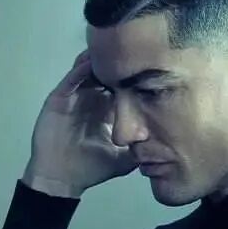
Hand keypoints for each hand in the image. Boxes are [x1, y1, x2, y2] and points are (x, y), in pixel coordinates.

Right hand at [23, 49, 138, 198]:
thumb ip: (141, 149)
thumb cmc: (89, 169)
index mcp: (105, 110)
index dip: (132, 76)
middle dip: (117, 61)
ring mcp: (74, 97)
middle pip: (104, 72)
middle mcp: (90, 99)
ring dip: (100, 60)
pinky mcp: (59, 99)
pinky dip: (82, 68)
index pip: (120, 86)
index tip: (149, 65)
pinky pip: (71, 78)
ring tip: (116, 48)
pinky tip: (95, 61)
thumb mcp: (123, 159)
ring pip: (87, 69)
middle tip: (134, 49)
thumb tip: (168, 147)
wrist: (61, 180)